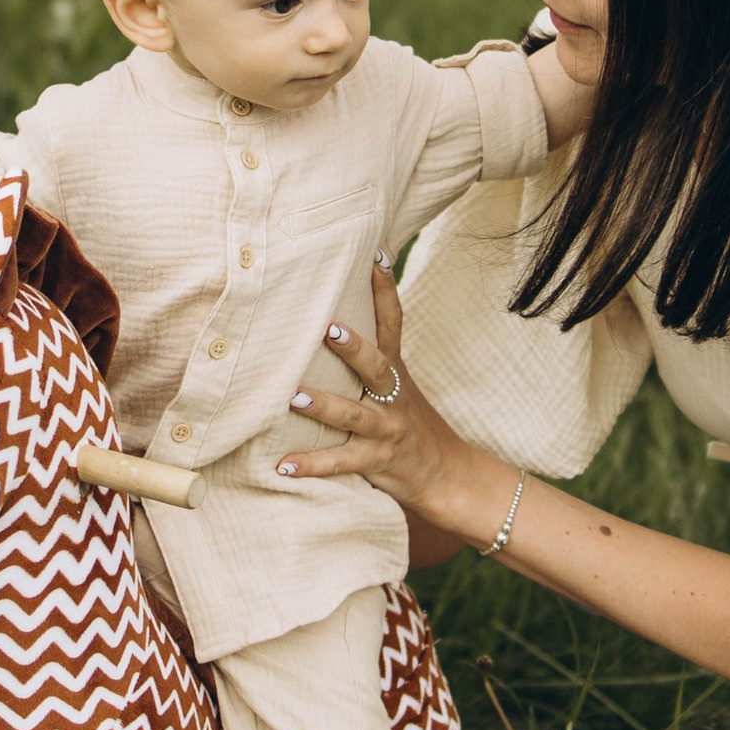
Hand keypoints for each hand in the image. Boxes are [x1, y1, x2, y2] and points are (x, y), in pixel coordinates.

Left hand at [277, 261, 503, 535]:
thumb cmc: (407, 420)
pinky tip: (283, 466)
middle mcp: (393, 396)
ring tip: (294, 396)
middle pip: (376, 366)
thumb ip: (368, 355)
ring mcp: (386, 429)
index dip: (386, 290)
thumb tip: (328, 314)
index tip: (376, 255)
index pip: (393, 323)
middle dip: (354, 347)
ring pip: (355, 415)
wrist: (447, 473)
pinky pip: (342, 463)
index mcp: (395, 371)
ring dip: (324, 406)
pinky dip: (312, 465)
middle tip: (327, 328)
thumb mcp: (396, 384)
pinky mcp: (377, 461)